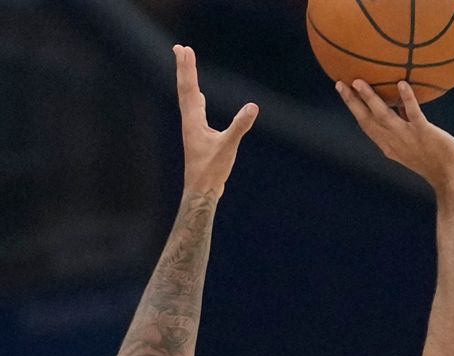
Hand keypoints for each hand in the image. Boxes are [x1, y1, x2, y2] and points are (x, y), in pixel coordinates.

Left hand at [174, 45, 257, 197]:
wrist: (201, 190)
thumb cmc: (212, 170)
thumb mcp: (228, 146)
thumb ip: (240, 125)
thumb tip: (253, 106)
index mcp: (193, 121)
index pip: (190, 88)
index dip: (187, 68)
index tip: (184, 49)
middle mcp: (189, 121)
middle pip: (185, 89)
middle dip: (184, 68)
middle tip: (180, 48)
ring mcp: (193, 128)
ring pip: (188, 98)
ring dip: (188, 81)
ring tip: (186, 67)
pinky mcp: (199, 136)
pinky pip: (195, 110)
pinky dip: (196, 98)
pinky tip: (200, 98)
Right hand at [337, 80, 453, 189]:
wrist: (452, 179)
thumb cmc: (436, 161)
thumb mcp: (413, 144)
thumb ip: (404, 126)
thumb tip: (400, 106)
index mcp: (389, 145)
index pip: (366, 124)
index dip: (353, 108)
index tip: (343, 90)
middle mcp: (394, 141)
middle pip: (367, 119)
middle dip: (352, 102)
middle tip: (340, 84)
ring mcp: (408, 137)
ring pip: (384, 116)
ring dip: (370, 99)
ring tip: (359, 82)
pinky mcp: (424, 133)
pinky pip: (414, 114)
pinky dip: (407, 99)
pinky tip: (402, 83)